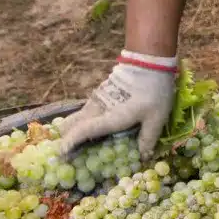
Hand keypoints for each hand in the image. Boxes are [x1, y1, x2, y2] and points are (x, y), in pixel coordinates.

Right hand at [56, 53, 177, 158]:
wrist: (149, 61)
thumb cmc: (153, 91)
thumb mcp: (156, 118)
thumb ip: (148, 138)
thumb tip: (143, 156)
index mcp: (110, 117)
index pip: (83, 131)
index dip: (70, 143)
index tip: (62, 153)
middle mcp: (97, 109)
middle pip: (70, 124)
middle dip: (66, 138)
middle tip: (71, 153)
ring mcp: (96, 99)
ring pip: (75, 116)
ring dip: (73, 129)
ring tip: (81, 143)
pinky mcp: (100, 93)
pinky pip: (85, 110)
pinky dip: (83, 121)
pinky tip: (94, 128)